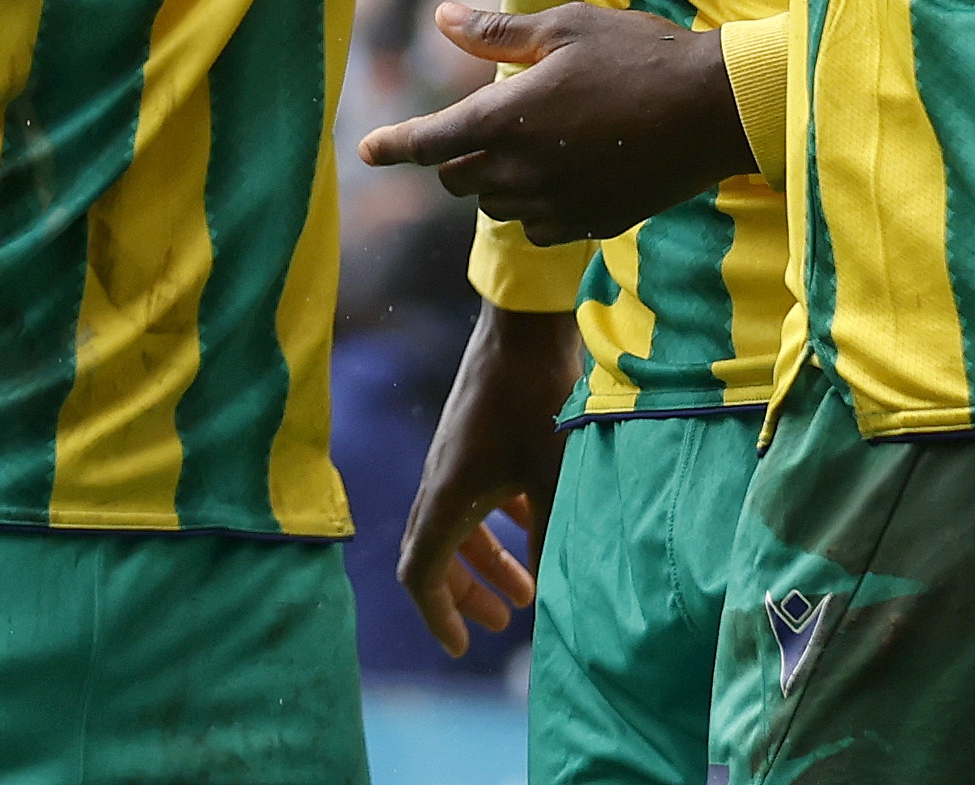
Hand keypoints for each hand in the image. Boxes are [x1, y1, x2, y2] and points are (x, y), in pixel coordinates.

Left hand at [360, 0, 749, 242]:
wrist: (714, 109)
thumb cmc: (638, 53)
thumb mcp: (565, 28)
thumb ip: (496, 34)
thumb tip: (440, 18)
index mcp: (509, 117)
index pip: (430, 142)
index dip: (394, 146)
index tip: (368, 150)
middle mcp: (524, 170)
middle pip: (459, 178)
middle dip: (456, 155)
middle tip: (482, 123)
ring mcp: (559, 204)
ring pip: (498, 206)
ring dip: (497, 179)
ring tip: (530, 144)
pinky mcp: (593, 224)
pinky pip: (541, 226)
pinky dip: (536, 205)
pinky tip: (563, 174)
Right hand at [399, 301, 584, 657]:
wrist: (524, 324)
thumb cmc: (538, 400)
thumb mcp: (553, 477)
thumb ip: (551, 540)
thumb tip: (551, 595)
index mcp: (447, 497)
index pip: (421, 574)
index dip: (439, 616)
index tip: (463, 648)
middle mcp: (439, 480)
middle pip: (435, 555)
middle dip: (466, 597)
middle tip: (503, 626)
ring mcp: (453, 457)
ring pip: (456, 526)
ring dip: (485, 564)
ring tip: (526, 593)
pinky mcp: (471, 437)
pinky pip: (473, 497)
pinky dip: (497, 526)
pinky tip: (535, 526)